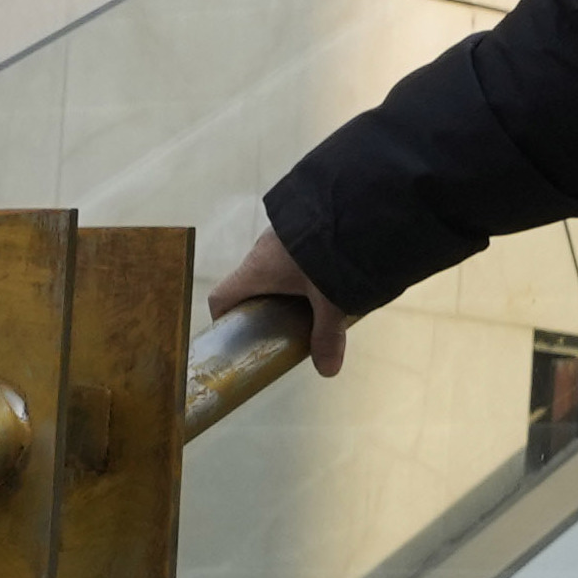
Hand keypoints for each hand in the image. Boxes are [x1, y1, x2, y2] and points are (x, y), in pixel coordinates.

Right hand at [210, 227, 350, 379]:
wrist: (355, 205)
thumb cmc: (329, 257)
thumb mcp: (331, 301)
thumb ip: (327, 335)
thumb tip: (328, 372)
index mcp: (256, 271)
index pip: (222, 297)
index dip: (225, 319)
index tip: (241, 335)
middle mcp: (260, 251)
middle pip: (251, 284)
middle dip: (266, 306)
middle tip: (289, 325)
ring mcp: (280, 233)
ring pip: (276, 266)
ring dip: (290, 285)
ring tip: (318, 301)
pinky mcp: (303, 222)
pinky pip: (295, 251)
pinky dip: (306, 266)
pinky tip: (333, 273)